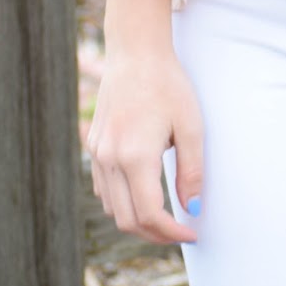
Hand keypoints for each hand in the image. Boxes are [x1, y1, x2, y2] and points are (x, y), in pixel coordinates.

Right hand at [87, 48, 203, 244]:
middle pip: (127, 219)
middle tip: (181, 230)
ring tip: (165, 215)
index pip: (150, 215)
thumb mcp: (190, 125)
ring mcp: (97, 153)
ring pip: (112, 207)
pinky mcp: (94, 146)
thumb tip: (191, 209)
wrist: (135, 52)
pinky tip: (143, 193)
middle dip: (155, 233)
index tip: (192, 233)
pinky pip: (104, 189)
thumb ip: (191, 171)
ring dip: (137, 219)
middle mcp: (109, 159)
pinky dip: (122, 201)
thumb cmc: (168, 84)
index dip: (172, 232)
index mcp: (134, 156)